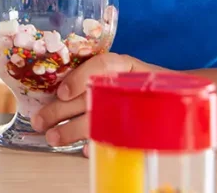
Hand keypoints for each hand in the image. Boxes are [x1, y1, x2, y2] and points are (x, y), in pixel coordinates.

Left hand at [31, 53, 163, 153]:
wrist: (175, 94)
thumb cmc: (136, 82)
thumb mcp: (117, 72)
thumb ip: (92, 76)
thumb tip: (56, 90)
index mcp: (121, 65)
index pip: (102, 65)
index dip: (81, 77)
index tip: (62, 93)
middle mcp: (129, 81)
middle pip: (93, 95)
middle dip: (63, 110)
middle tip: (41, 121)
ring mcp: (137, 104)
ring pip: (101, 118)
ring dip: (74, 130)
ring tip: (54, 137)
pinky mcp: (142, 125)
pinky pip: (119, 138)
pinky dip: (99, 145)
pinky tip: (85, 150)